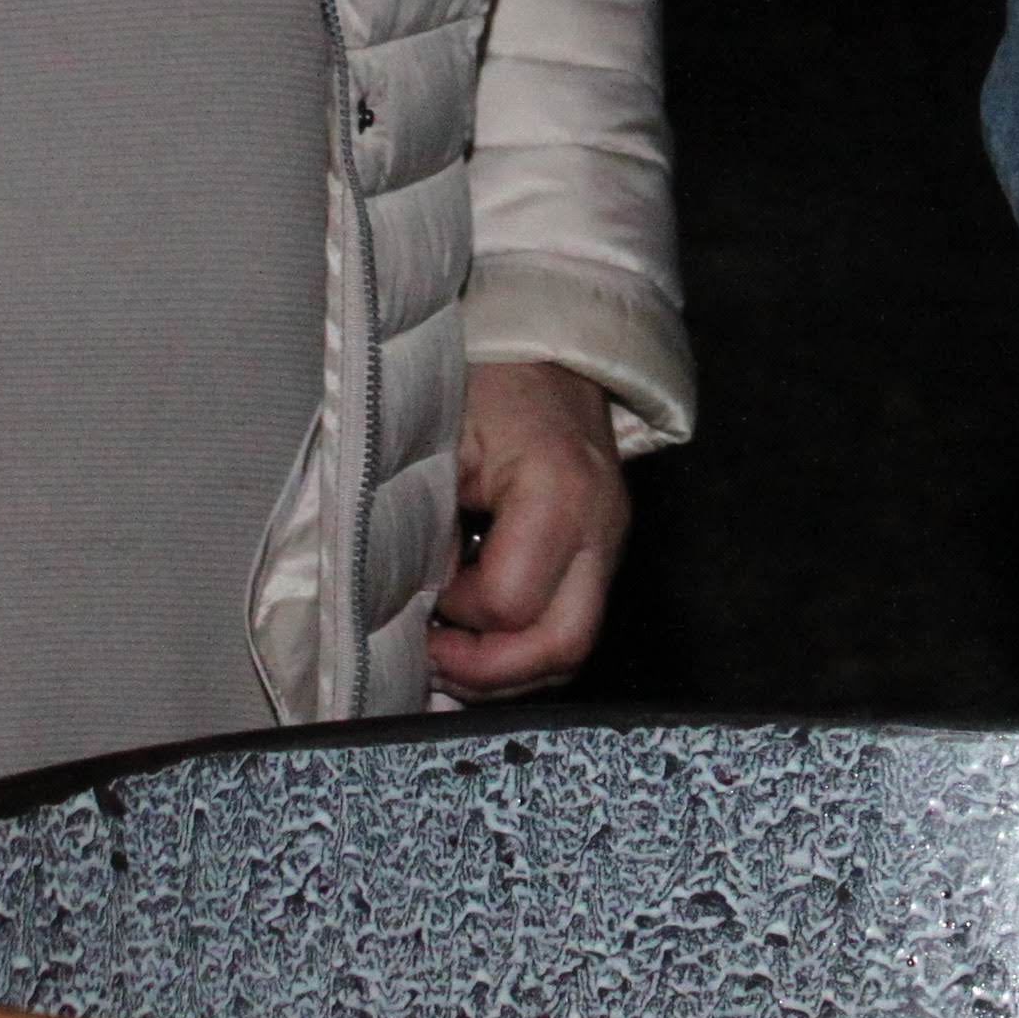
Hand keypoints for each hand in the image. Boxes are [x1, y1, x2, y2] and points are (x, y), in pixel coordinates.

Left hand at [429, 360, 628, 699]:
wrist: (548, 345)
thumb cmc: (488, 379)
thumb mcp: (438, 440)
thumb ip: (422, 522)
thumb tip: (408, 599)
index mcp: (557, 491)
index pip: (508, 601)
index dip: (455, 613)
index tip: (421, 593)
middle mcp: (600, 527)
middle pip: (563, 646)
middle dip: (490, 673)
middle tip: (433, 657)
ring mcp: (610, 543)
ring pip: (574, 649)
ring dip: (508, 671)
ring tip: (451, 655)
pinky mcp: (603, 551)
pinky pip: (573, 621)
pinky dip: (526, 646)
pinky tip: (480, 636)